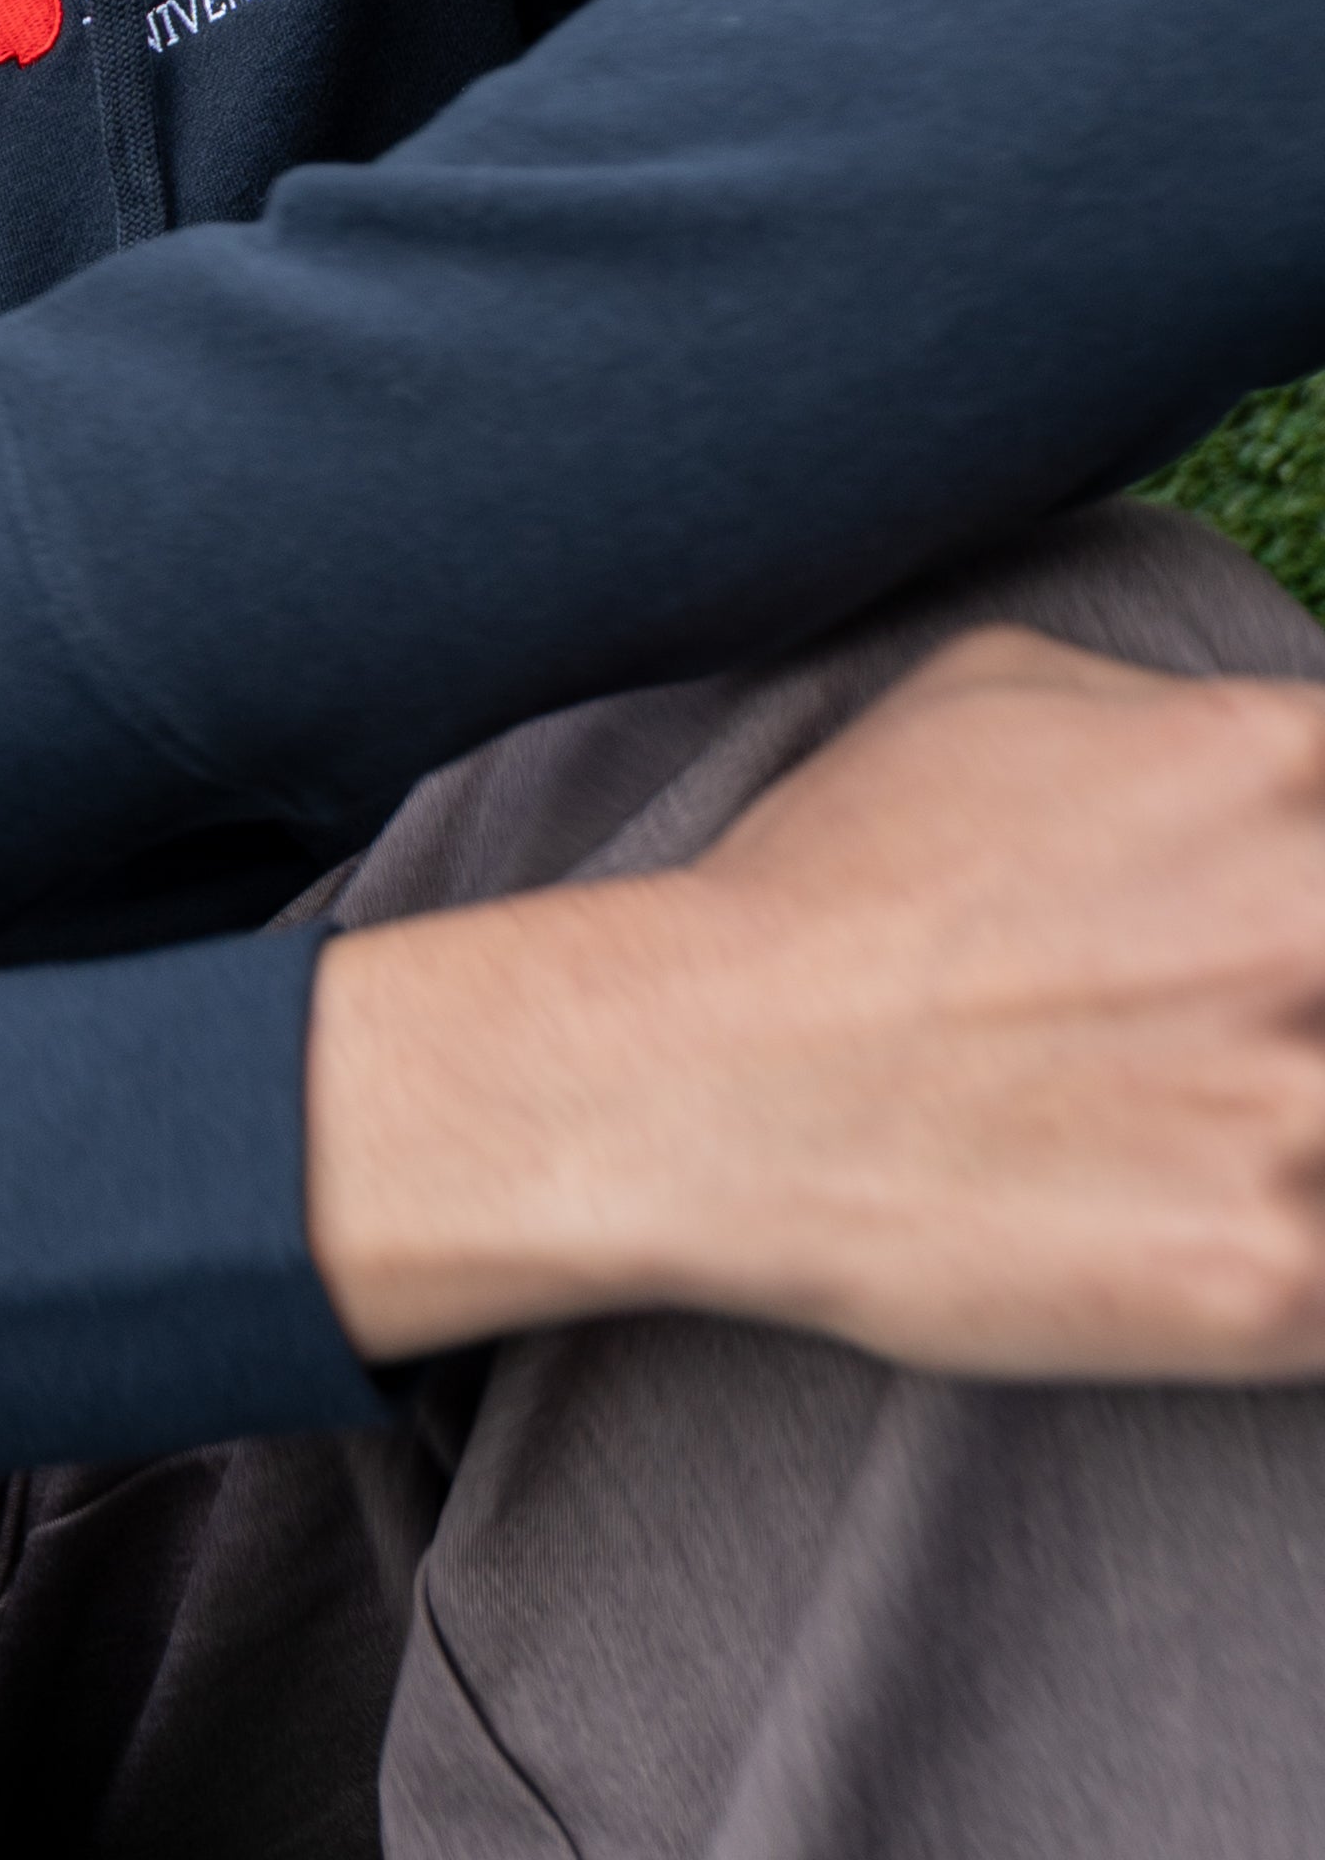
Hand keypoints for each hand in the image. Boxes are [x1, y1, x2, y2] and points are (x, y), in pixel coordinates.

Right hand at [308, 626, 1324, 1379]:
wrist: (708, 1080)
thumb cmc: (839, 878)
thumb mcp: (996, 690)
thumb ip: (1183, 711)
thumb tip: (1285, 755)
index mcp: (1264, 761)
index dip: (1322, 858)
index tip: (1281, 932)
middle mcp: (1310, 921)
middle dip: (1312, 995)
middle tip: (1225, 1023)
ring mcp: (1298, 1110)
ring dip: (1304, 1132)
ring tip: (1186, 1124)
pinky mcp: (1273, 1282)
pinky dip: (1279, 1262)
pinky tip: (1174, 1222)